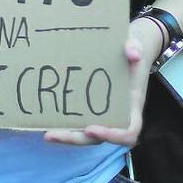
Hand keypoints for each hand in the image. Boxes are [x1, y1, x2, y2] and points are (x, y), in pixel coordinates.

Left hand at [42, 18, 158, 147]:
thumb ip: (135, 47)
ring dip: (66, 136)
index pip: (127, 133)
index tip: (91, 129)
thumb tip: (133, 53)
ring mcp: (103, 114)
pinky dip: (64, 125)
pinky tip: (46, 121)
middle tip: (52, 134)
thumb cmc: (132, 49)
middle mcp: (117, 115)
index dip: (111, 136)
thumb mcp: (136, 43)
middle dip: (75, 139)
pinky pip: (79, 123)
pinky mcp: (91, 109)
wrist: (128, 50)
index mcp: (132, 106)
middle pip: (98, 138)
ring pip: (85, 134)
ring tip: (46, 133)